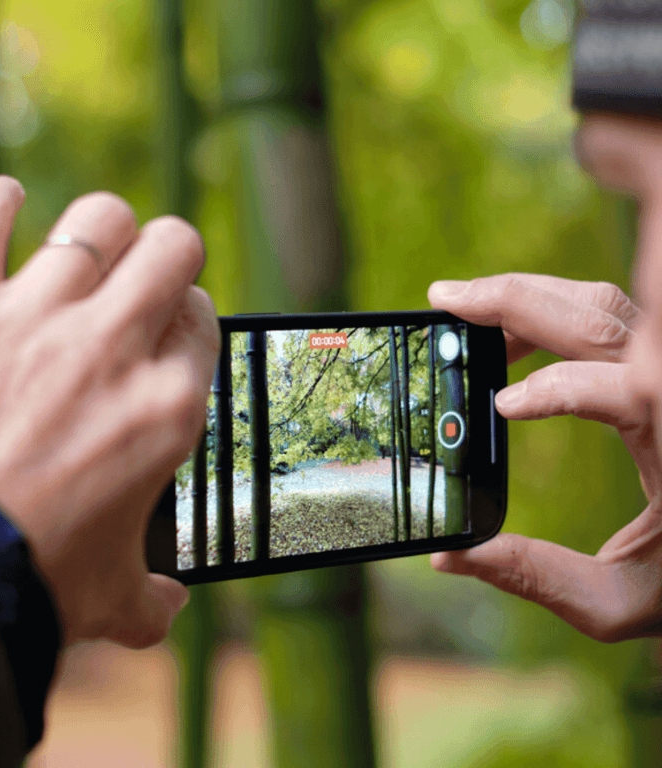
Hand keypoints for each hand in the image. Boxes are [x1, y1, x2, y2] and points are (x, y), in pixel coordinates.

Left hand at [0, 176, 219, 648]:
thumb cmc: (29, 586)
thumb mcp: (113, 599)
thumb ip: (153, 596)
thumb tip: (169, 604)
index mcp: (164, 407)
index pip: (199, 320)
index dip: (182, 317)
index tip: (160, 331)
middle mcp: (112, 346)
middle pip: (170, 246)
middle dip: (159, 255)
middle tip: (131, 281)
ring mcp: (35, 315)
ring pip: (97, 218)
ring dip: (95, 230)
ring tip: (74, 254)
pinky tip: (1, 209)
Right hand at [427, 273, 661, 641]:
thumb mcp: (617, 602)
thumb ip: (535, 576)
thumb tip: (449, 557)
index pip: (626, 390)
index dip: (557, 389)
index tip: (501, 407)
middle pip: (601, 318)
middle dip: (517, 300)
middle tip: (445, 300)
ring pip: (604, 305)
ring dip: (533, 298)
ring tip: (467, 312)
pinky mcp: (657, 371)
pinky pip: (612, 318)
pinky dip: (558, 311)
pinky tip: (516, 334)